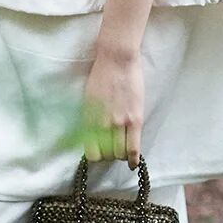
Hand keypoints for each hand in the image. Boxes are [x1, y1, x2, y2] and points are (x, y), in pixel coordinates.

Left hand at [81, 47, 143, 169]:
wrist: (116, 58)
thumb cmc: (101, 74)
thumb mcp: (88, 98)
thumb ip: (89, 118)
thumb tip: (89, 135)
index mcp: (88, 120)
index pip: (91, 152)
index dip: (96, 156)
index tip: (99, 153)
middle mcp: (102, 125)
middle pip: (106, 155)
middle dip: (109, 155)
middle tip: (113, 149)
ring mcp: (119, 123)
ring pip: (120, 154)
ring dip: (121, 155)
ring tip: (123, 150)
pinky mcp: (135, 119)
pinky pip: (134, 148)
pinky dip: (134, 159)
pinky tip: (133, 163)